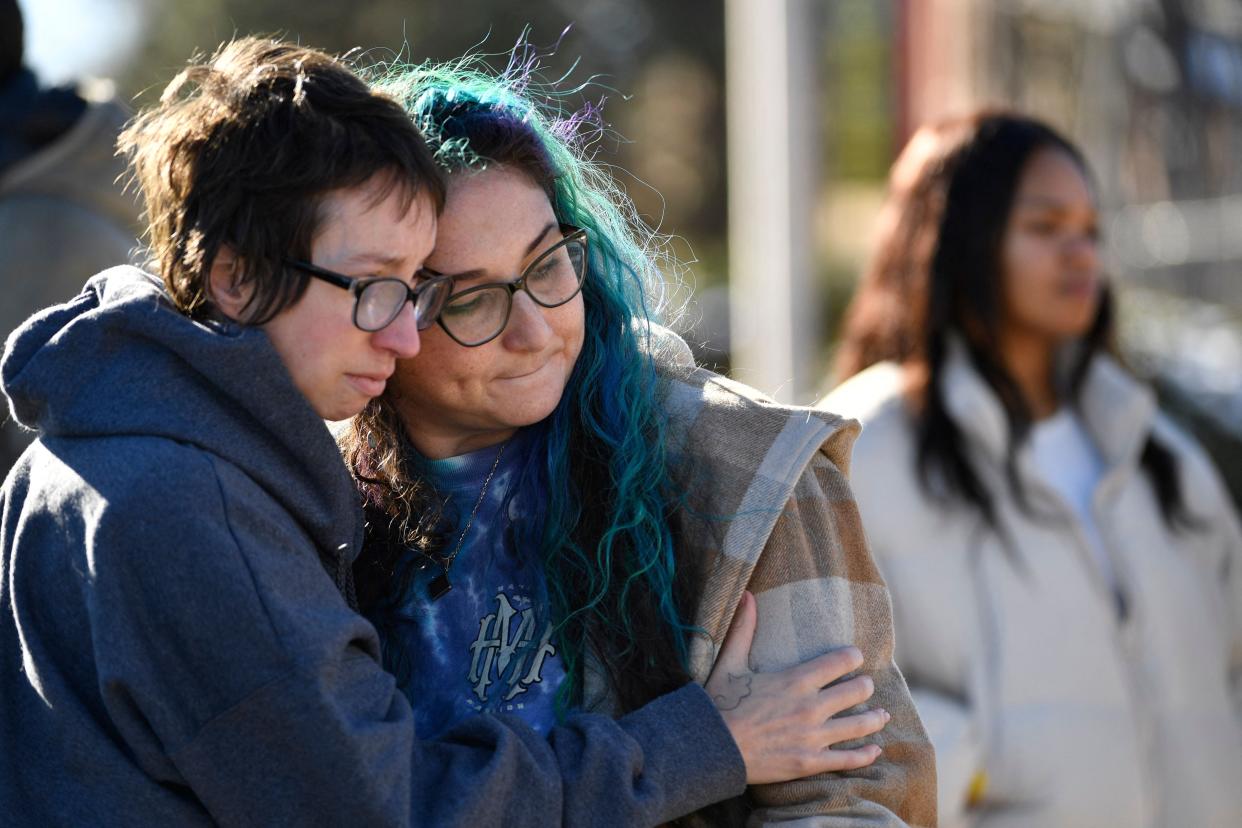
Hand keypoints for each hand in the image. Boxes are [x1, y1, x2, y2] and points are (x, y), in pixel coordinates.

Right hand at [704, 591, 887, 783]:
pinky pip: (848, 759)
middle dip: (865, 686)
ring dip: (875, 718)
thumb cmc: (720, 705)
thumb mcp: (730, 663)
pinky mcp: (810, 762)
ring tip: (882, 715)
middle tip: (866, 686)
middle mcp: (811, 706)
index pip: (839, 662)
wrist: (713, 748)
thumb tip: (746, 595)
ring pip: (859, 725)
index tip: (855, 657)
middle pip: (857, 691)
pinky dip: (865, 754)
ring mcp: (813, 737)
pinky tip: (875, 750)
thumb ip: (743, 630)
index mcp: (796, 680)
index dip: (853, 657)